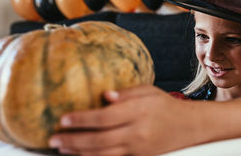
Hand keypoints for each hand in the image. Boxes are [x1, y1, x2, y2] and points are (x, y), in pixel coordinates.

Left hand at [48, 85, 201, 155]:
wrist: (187, 127)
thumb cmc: (164, 106)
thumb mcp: (148, 91)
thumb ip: (126, 93)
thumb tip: (105, 95)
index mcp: (138, 112)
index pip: (105, 117)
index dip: (82, 120)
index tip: (64, 119)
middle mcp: (137, 132)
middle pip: (99, 139)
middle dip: (74, 140)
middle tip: (54, 139)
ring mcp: (138, 149)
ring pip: (103, 154)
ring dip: (80, 152)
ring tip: (62, 148)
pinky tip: (82, 155)